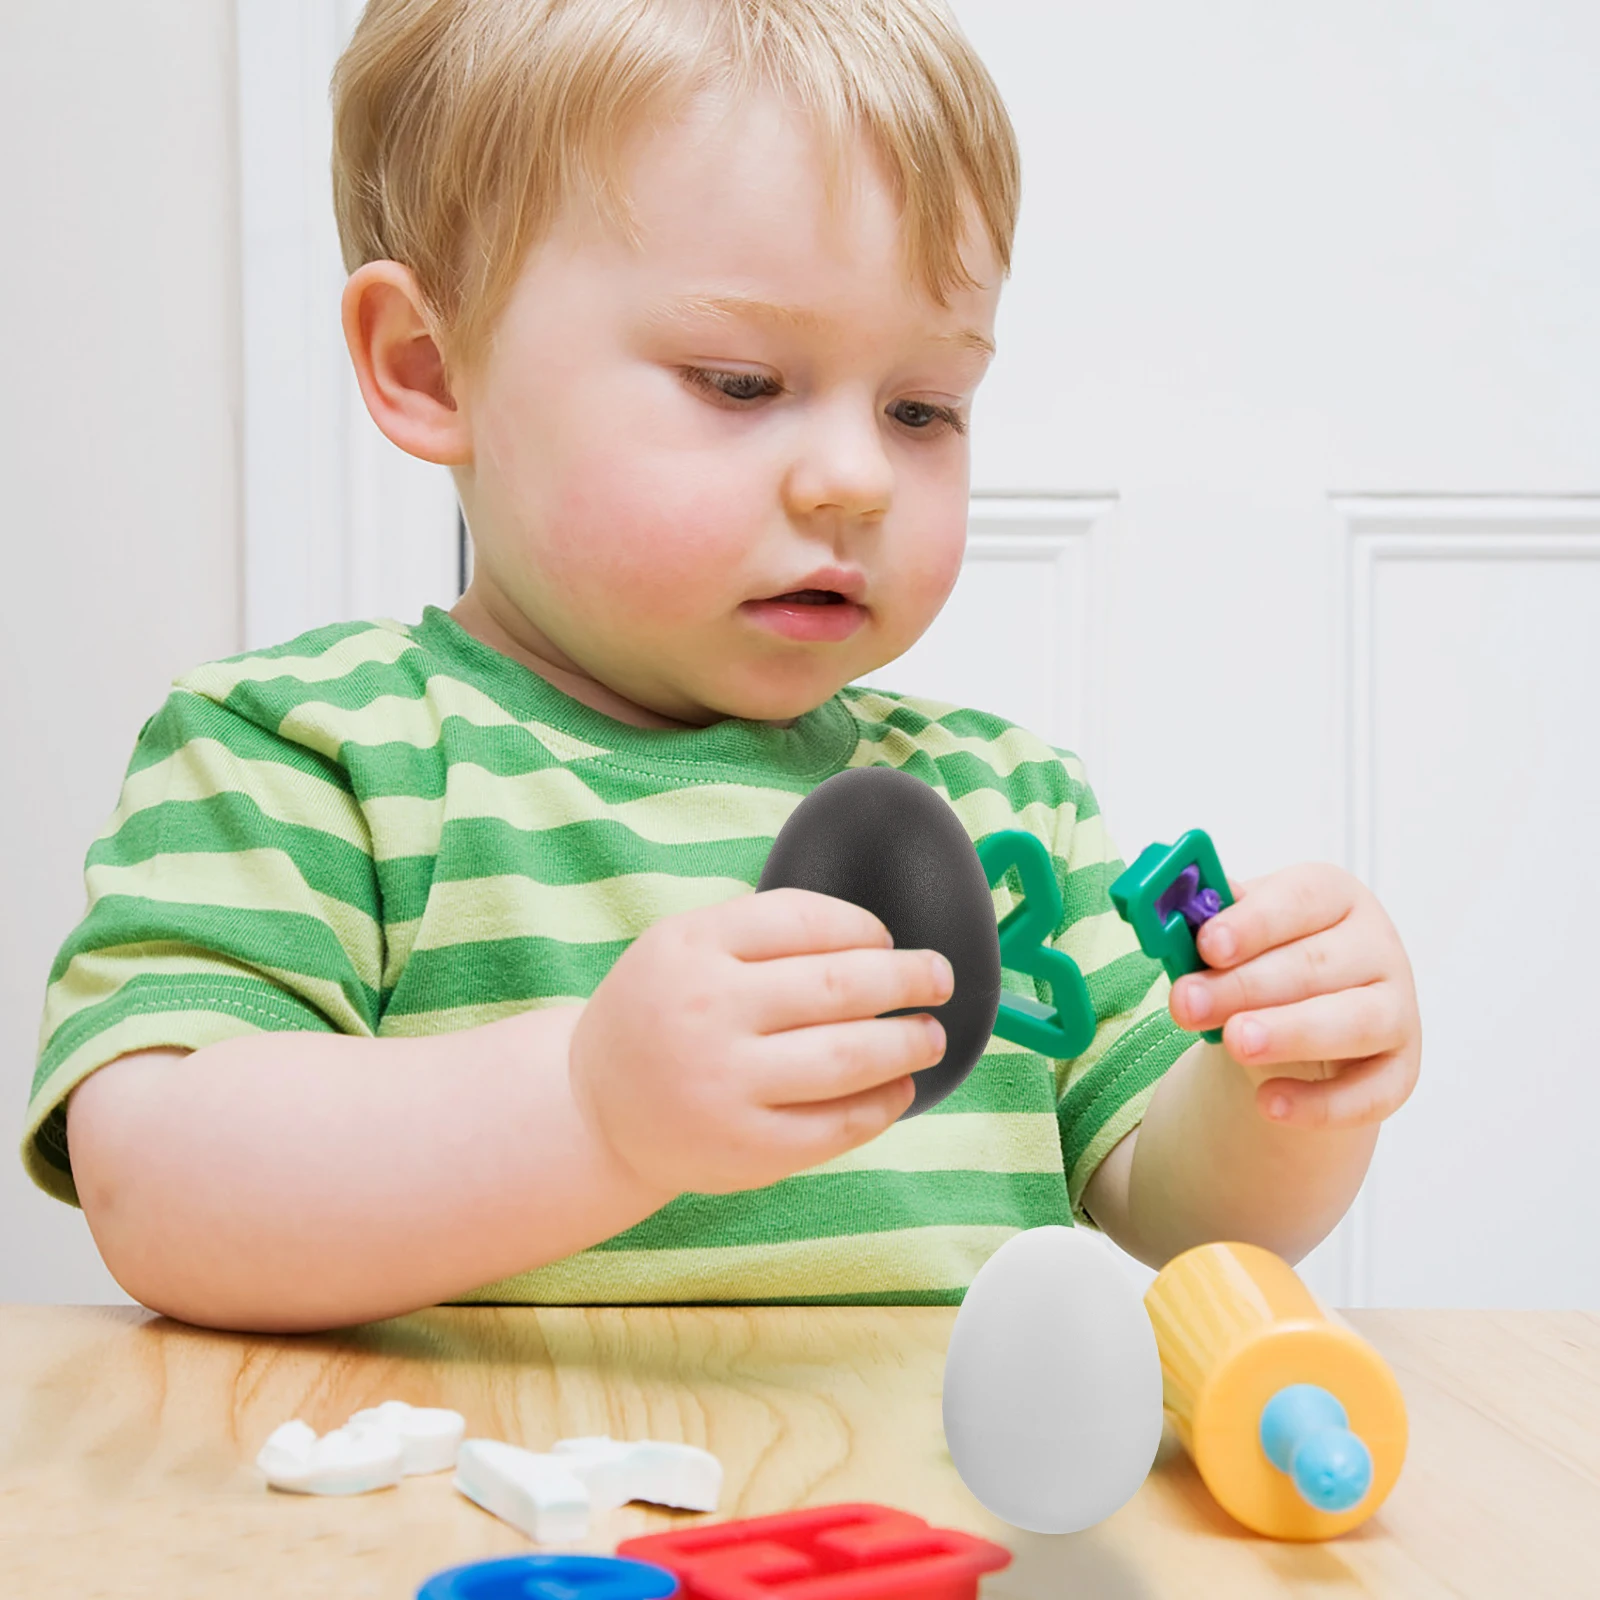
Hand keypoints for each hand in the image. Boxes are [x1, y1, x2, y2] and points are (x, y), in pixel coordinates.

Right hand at [567, 888, 952, 1195]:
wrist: (593, 1109)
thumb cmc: (658, 1015)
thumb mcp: (680, 946)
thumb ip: (758, 931)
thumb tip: (872, 936)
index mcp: (691, 946)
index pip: (804, 920)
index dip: (863, 927)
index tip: (886, 940)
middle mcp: (707, 1012)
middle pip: (839, 985)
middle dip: (906, 978)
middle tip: (937, 978)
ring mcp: (726, 1084)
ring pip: (850, 1057)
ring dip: (907, 1042)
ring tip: (930, 1035)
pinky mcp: (746, 1148)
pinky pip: (837, 1124)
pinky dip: (883, 1104)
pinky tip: (897, 1088)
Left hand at [1167, 864, 1420, 1129]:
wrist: (1302, 1021)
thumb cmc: (1264, 962)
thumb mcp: (1237, 933)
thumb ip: (1207, 922)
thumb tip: (1165, 911)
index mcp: (1334, 897)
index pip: (1299, 899)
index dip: (1252, 923)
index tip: (1206, 945)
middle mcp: (1376, 947)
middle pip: (1315, 965)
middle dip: (1245, 987)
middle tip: (1188, 1005)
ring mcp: (1397, 1009)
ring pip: (1354, 1022)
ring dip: (1290, 1032)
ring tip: (1235, 1044)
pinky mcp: (1401, 1070)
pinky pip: (1371, 1093)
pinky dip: (1321, 1104)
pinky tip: (1268, 1103)